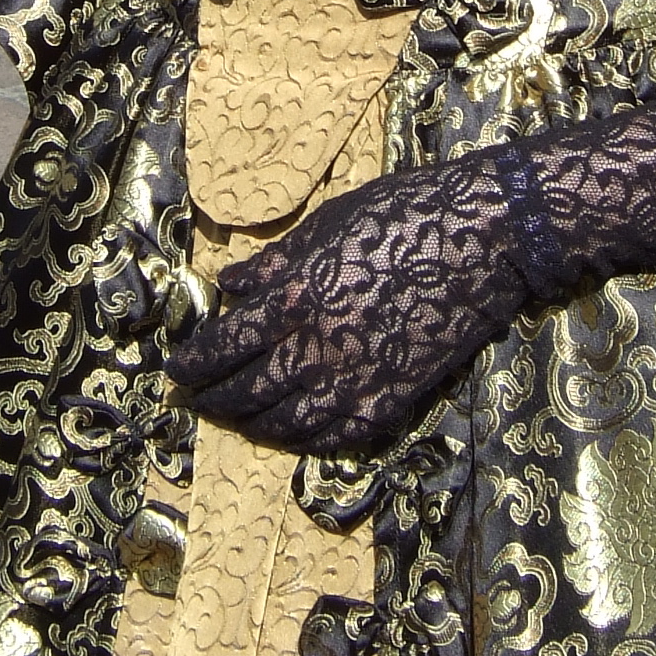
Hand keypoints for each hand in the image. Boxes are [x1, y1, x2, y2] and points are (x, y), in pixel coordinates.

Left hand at [163, 152, 529, 452]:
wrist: (479, 239)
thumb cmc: (399, 216)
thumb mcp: (323, 225)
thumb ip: (272, 265)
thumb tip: (230, 288)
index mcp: (291, 298)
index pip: (221, 348)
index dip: (192, 366)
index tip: (177, 371)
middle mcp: (315, 347)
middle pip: (245, 392)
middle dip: (213, 401)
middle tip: (197, 402)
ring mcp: (354, 380)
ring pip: (285, 423)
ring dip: (253, 425)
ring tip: (240, 420)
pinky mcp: (390, 399)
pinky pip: (335, 436)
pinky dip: (307, 438)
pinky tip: (297, 431)